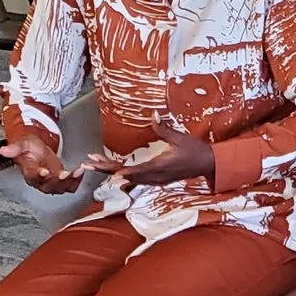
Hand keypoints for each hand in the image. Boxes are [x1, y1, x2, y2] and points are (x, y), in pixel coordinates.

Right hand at [4, 130, 81, 194]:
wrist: (37, 149)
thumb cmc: (29, 147)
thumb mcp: (23, 143)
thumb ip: (15, 148)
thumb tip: (4, 150)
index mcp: (29, 172)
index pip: (32, 177)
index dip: (38, 175)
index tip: (44, 172)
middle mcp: (39, 181)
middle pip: (48, 186)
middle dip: (58, 181)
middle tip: (65, 173)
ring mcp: (51, 183)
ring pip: (60, 188)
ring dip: (70, 181)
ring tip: (78, 171)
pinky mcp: (60, 182)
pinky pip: (70, 186)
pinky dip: (77, 180)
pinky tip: (81, 171)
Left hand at [92, 120, 214, 187]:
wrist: (208, 165)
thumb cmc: (195, 151)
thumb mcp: (180, 138)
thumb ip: (164, 129)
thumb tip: (153, 116)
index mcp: (159, 166)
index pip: (135, 170)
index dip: (119, 170)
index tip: (106, 169)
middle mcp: (155, 176)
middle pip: (125, 175)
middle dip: (106, 169)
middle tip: (88, 163)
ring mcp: (155, 179)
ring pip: (128, 178)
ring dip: (111, 171)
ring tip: (95, 163)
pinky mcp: (157, 178)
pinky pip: (136, 178)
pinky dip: (123, 174)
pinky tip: (114, 171)